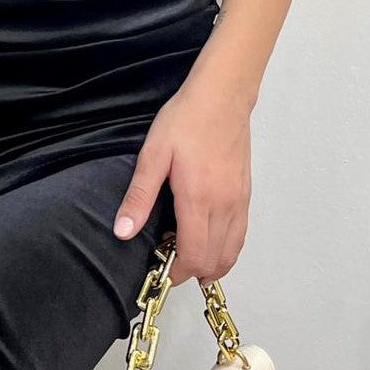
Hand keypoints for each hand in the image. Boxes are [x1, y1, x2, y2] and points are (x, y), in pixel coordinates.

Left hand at [112, 82, 251, 287]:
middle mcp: (224, 205)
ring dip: (213, 264)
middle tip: (172, 263)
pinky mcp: (246, 193)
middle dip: (194, 271)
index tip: (163, 272)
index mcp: (199, 199)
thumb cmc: (187, 119)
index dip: (179, 273)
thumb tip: (123, 231)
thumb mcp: (153, 154)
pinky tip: (212, 242)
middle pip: (215, 260)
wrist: (222, 96)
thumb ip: (139, 196)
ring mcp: (239, 200)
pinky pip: (241, 234)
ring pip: (232, 251)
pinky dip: (227, 248)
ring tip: (191, 260)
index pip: (194, 255)